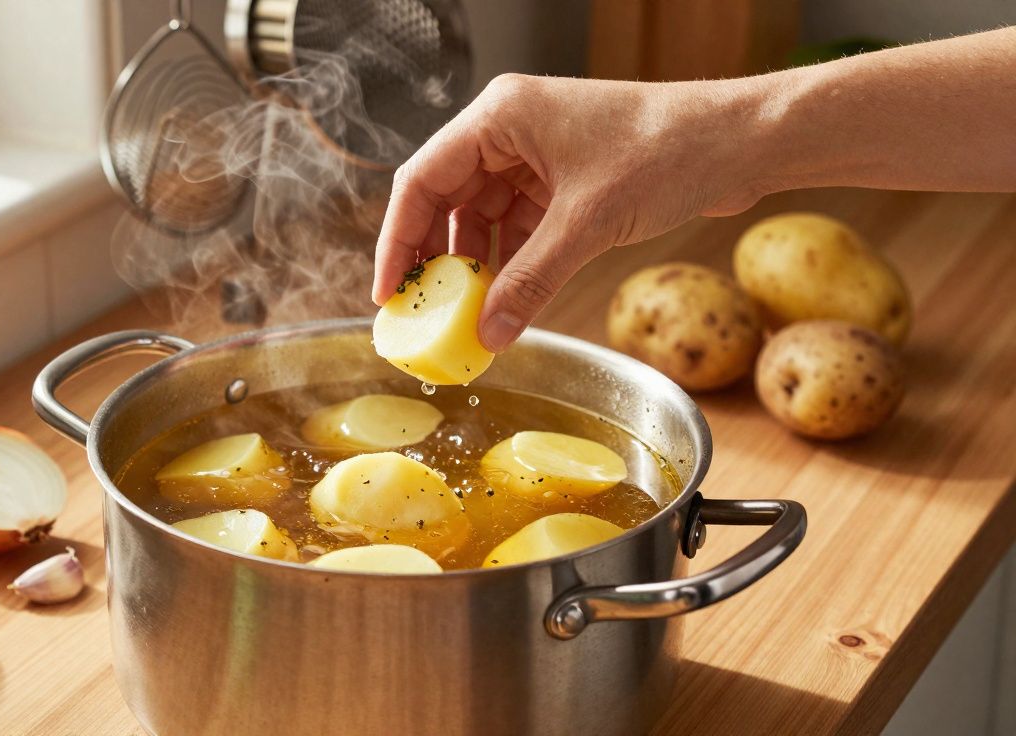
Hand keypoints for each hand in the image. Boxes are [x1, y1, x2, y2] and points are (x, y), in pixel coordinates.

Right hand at [371, 73, 764, 351]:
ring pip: (482, 220)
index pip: (422, 180)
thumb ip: (530, 281)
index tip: (388, 293)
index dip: (397, 240)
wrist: (741, 143)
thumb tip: (489, 334)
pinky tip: (505, 304)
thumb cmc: (668, 150)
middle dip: (436, 261)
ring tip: (466, 319)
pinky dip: (511, 266)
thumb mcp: (586, 223)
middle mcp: (509, 131)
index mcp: (500, 116)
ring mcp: (537, 156)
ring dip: (477, 270)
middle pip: (445, 202)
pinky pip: (518, 229)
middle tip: (424, 316)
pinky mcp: (563, 181)